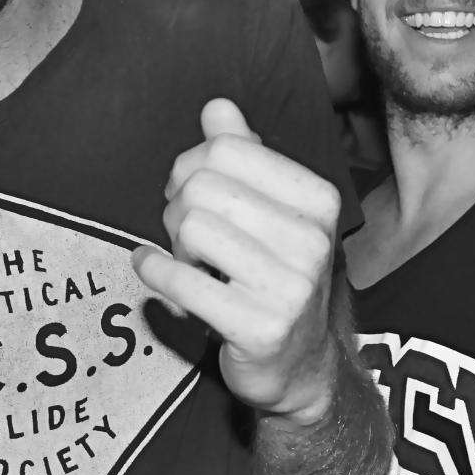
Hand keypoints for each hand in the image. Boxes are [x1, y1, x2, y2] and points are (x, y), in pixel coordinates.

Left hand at [132, 99, 342, 424]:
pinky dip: (154, 272)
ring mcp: (290, 286)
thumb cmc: (276, 279)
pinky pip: (179, 280)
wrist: (301, 367)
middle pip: (203, 185)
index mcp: (319, 200)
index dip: (192, 166)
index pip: (228, 148)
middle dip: (178, 207)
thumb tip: (218, 108)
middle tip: (186, 236)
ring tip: (190, 263)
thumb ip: (245, 156)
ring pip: (190, 227)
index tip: (191, 194)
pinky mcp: (260, 328)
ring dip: (173, 245)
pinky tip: (155, 272)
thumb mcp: (271, 213)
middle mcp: (313, 240)